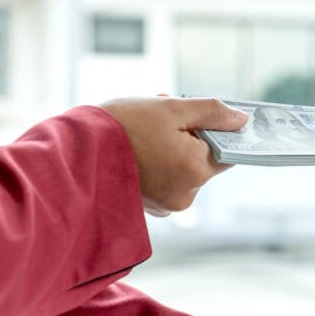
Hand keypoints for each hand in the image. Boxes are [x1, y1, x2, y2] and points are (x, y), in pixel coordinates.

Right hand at [101, 97, 245, 216]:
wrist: (73, 154)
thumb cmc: (121, 128)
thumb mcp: (171, 109)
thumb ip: (212, 113)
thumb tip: (241, 121)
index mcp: (196, 171)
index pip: (226, 152)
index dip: (215, 131)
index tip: (200, 116)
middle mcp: (186, 194)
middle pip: (202, 159)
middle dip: (188, 135)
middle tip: (162, 114)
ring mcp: (167, 203)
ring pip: (182, 167)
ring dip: (171, 146)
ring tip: (142, 128)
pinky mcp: (150, 206)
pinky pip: (165, 179)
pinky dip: (157, 162)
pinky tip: (136, 147)